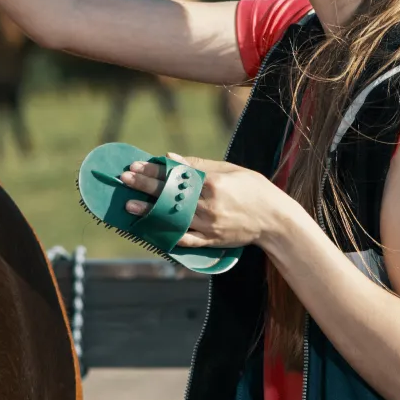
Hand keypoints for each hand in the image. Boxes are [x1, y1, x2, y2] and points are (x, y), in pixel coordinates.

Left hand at [120, 152, 295, 248]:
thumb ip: (198, 165)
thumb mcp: (230, 170)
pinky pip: (184, 239)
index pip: (176, 176)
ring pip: (173, 218)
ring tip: (130, 206)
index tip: (135, 166)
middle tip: (124, 180)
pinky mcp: (211, 241)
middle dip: (145, 186)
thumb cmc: (254, 189)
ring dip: (150, 211)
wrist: (275, 220)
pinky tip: (151, 230)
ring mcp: (209, 225)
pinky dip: (167, 235)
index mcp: (213, 184)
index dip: (153, 171)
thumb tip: (170, 158)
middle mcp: (208, 205)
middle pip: (170, 195)